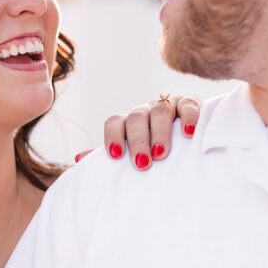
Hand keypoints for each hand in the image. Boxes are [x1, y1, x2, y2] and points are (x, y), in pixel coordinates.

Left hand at [74, 94, 200, 168]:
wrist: (187, 140)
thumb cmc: (153, 152)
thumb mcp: (132, 154)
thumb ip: (109, 157)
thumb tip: (78, 160)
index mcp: (127, 123)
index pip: (114, 123)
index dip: (113, 137)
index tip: (116, 156)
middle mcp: (145, 111)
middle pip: (136, 119)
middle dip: (137, 141)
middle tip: (142, 163)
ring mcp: (167, 105)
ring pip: (160, 112)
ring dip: (160, 133)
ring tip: (161, 154)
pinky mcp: (190, 104)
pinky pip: (188, 105)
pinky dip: (188, 117)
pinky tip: (188, 133)